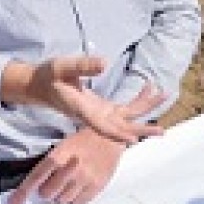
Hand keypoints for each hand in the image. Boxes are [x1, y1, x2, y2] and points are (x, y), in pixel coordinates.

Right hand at [4, 56, 166, 144]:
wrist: (39, 86)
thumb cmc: (49, 76)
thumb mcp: (62, 67)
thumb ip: (82, 66)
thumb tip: (105, 63)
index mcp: (82, 110)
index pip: (101, 126)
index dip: (117, 134)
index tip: (133, 140)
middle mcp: (93, 115)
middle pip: (121, 126)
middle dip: (141, 129)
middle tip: (161, 132)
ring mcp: (99, 113)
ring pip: (126, 117)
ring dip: (145, 109)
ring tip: (164, 95)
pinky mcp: (102, 108)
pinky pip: (124, 108)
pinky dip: (138, 101)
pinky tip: (150, 89)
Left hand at [7, 130, 126, 203]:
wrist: (111, 137)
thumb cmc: (83, 141)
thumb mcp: (63, 146)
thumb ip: (50, 165)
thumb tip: (36, 188)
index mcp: (59, 154)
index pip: (37, 176)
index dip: (23, 192)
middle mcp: (71, 168)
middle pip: (48, 194)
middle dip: (48, 191)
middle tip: (56, 182)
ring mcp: (85, 178)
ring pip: (62, 201)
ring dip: (61, 195)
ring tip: (70, 183)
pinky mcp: (97, 186)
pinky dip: (74, 200)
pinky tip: (79, 188)